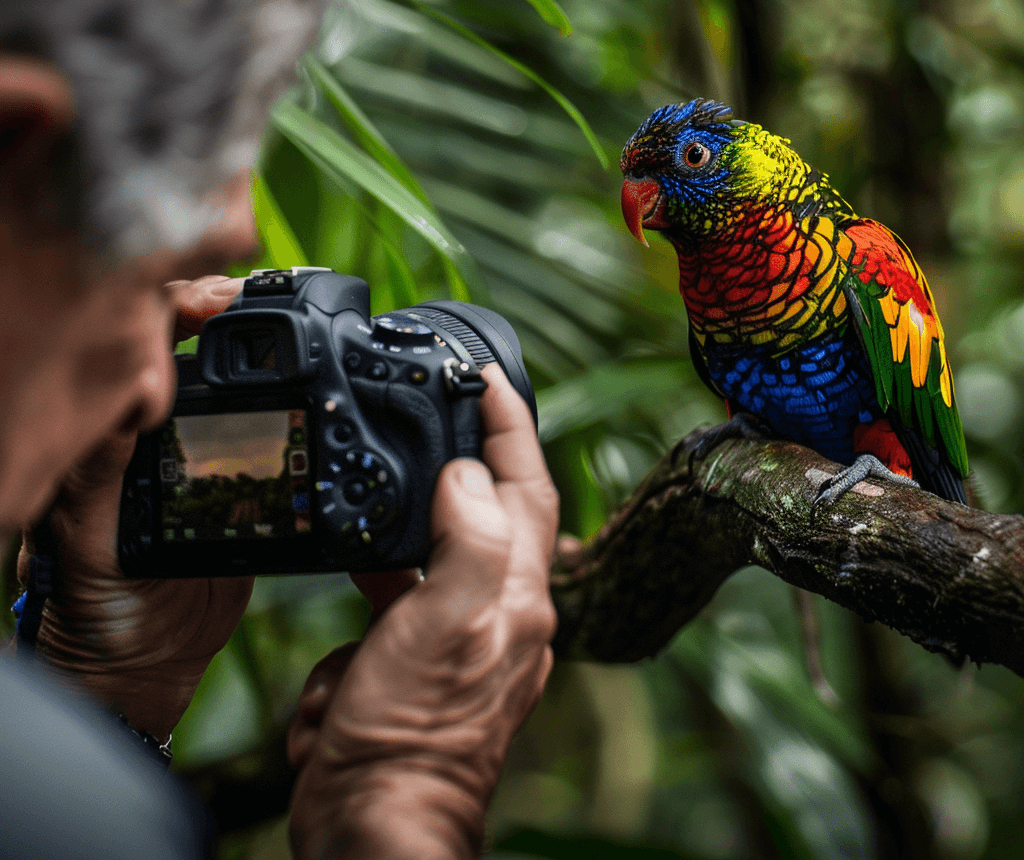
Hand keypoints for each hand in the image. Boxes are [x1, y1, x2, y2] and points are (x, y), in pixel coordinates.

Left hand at [20, 276, 249, 739]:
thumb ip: (99, 468)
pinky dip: (286, 402)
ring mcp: (202, 454)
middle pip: (186, 348)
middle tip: (257, 296)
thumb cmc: (93, 600)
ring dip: (256, 347)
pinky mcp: (245, 484)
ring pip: (230, 383)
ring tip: (290, 326)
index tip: (216, 299)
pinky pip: (266, 432)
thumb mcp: (83, 531)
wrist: (145, 663)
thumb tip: (127, 397)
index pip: (137, 347)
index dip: (174, 309)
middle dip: (220, 309)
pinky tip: (302, 384)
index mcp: (113, 432)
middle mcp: (156, 433)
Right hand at [288, 364, 558, 859]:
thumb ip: (469, 539)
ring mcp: (457, 637)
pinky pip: (394, 610)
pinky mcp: (415, 662)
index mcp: (517, 594)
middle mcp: (497, 611)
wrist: (370, 824)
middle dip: (464, 462)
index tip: (487, 376)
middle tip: (435, 416)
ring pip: (434, 556)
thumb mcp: (445, 621)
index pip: (527, 486)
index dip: (511, 425)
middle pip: (490, 510)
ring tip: (374, 519)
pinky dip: (369, 607)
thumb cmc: (413, 733)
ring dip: (402, 539)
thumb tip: (466, 476)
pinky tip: (348, 631)